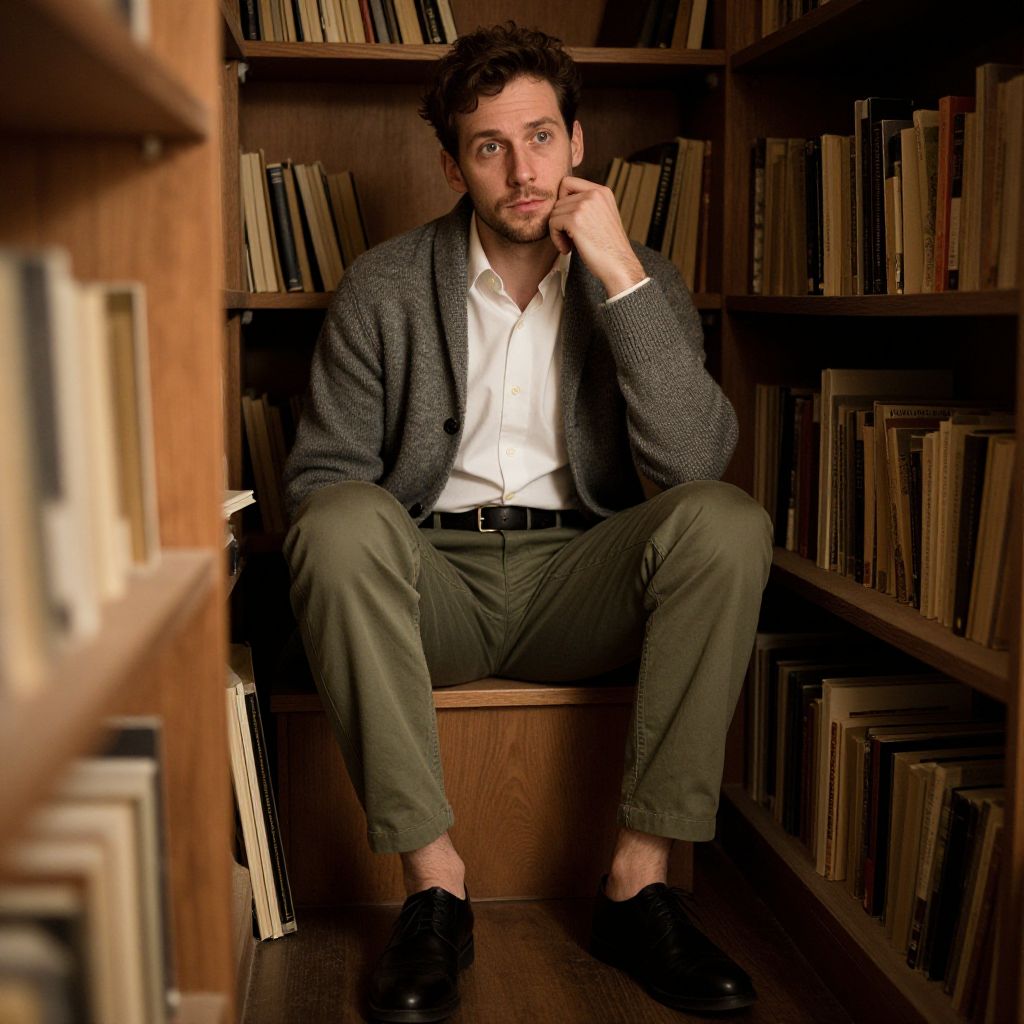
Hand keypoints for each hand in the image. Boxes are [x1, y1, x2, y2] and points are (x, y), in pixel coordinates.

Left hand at [548, 176, 646, 296]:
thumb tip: (559, 203)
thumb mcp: (602, 217)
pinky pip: (552, 223)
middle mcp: (594, 193)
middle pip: (558, 200)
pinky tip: (567, 249)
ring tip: (570, 245)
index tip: (568, 220)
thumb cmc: (609, 248)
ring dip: (557, 231)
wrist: (619, 265)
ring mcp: (584, 205)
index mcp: (602, 191)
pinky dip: (555, 238)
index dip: (562, 201)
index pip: (567, 183)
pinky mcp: (575, 220)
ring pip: (554, 212)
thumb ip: (586, 205)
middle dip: (560, 220)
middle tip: (569, 238)